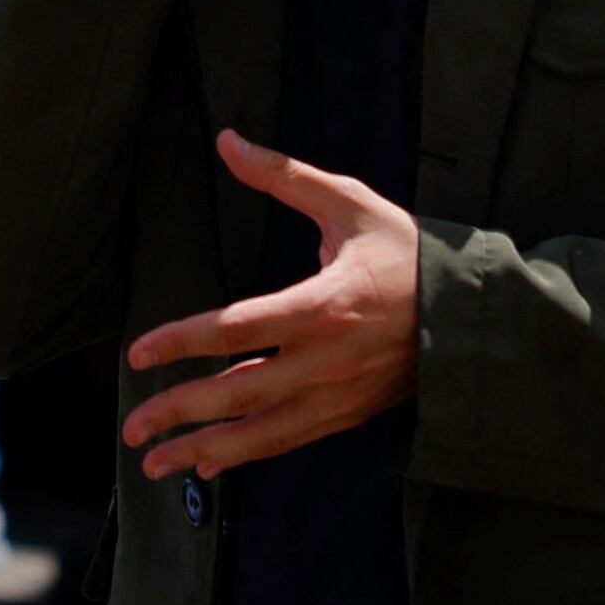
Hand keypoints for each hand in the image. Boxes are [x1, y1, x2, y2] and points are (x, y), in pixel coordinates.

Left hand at [120, 131, 421, 478]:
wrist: (474, 314)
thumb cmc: (405, 252)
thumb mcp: (350, 203)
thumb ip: (284, 176)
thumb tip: (228, 140)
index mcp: (323, 305)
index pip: (237, 328)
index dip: (182, 341)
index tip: (137, 353)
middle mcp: (326, 360)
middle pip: (239, 393)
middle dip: (180, 411)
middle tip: (130, 427)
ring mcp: (338, 394)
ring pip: (261, 432)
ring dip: (204, 449)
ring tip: (153, 464)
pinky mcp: (348, 414)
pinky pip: (289, 440)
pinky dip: (246, 455)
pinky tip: (208, 465)